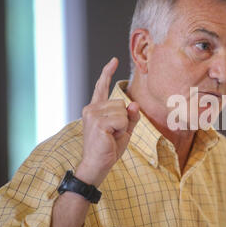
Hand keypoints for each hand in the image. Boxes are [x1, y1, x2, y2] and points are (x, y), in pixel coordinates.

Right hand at [76, 57, 139, 187]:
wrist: (97, 165)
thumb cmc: (109, 149)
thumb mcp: (124, 130)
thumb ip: (131, 117)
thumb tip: (134, 104)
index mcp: (95, 109)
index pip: (101, 87)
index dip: (107, 73)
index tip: (114, 60)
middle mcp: (91, 108)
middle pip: (121, 102)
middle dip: (124, 119)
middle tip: (114, 134)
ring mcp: (92, 114)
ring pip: (123, 110)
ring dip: (123, 126)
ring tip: (111, 136)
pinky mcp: (97, 122)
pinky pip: (122, 119)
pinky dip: (122, 130)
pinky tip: (111, 138)